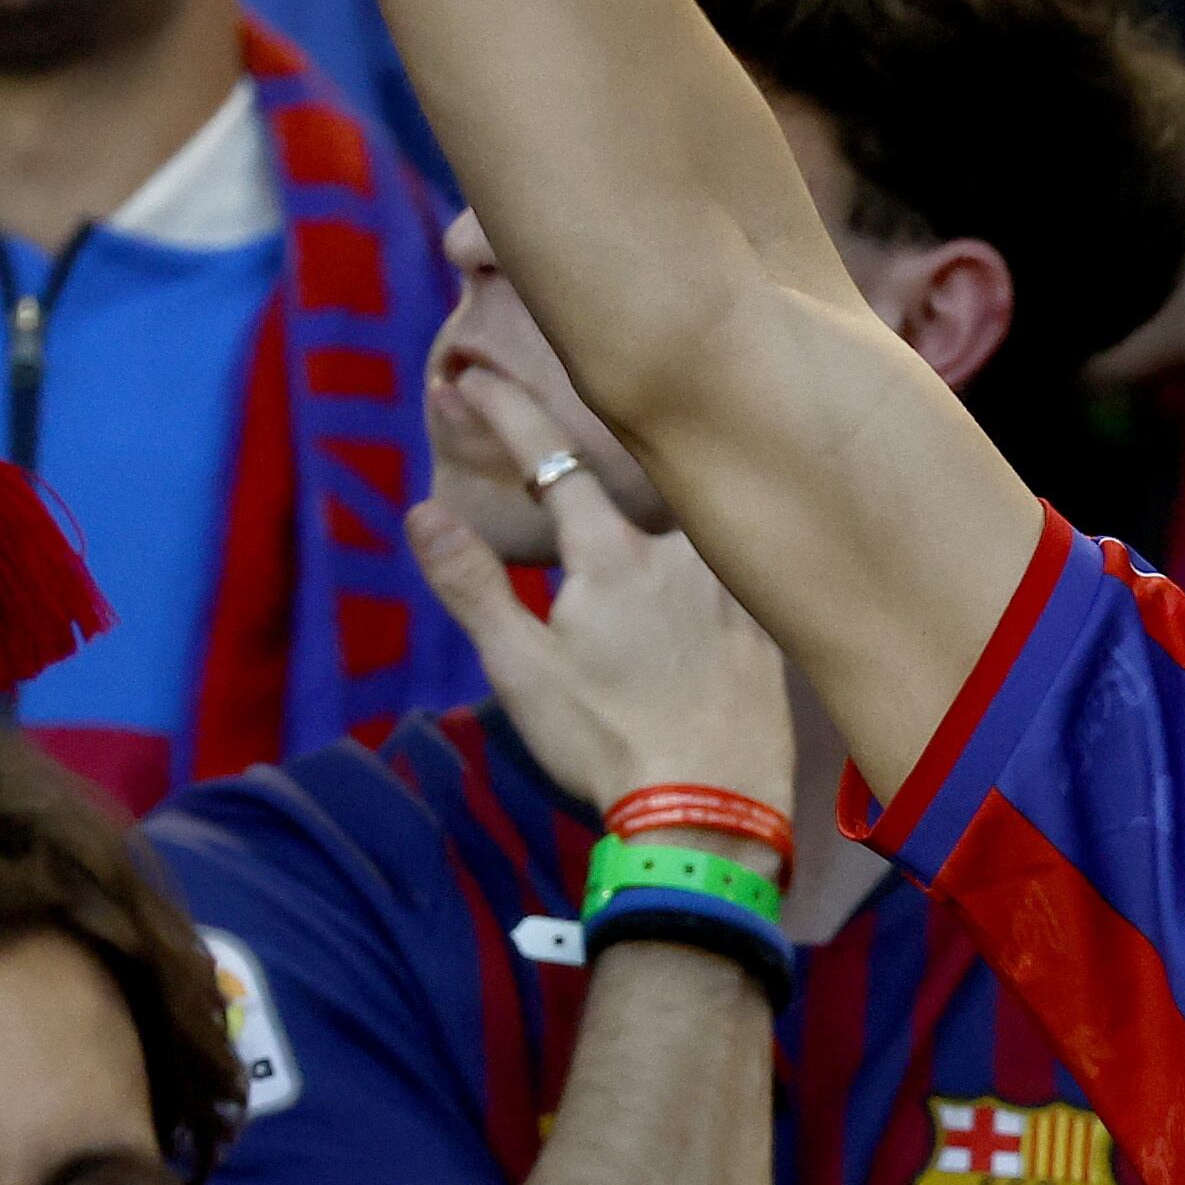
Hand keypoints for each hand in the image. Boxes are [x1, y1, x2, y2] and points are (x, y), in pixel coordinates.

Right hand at [407, 371, 791, 813]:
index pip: (550, 461)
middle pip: (621, 482)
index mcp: (613, 556)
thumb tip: (421, 511)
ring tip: (609, 511)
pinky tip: (682, 583)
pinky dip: (692, 564)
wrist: (710, 808)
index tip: (468, 375)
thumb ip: (471, 584)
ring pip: (680, 526)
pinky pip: (724, 569)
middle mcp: (680, 552)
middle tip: (536, 434)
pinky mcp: (763, 623)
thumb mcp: (520, 669)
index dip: (507, 412)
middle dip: (572, 455)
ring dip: (643, 513)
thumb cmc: (606, 741)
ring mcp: (729, 585)